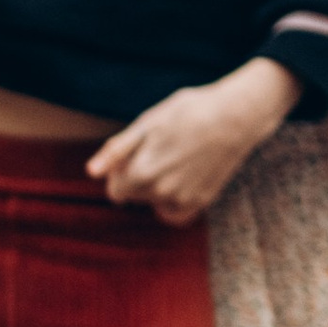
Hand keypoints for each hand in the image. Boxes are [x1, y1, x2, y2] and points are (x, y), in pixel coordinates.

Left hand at [87, 58, 298, 226]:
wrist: (235, 117)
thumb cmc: (188, 112)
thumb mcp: (147, 124)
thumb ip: (116, 151)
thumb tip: (91, 173)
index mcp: (141, 174)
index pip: (116, 191)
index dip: (122, 171)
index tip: (137, 153)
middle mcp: (160, 194)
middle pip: (136, 195)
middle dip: (140, 176)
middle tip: (162, 148)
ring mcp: (182, 201)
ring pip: (155, 202)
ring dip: (158, 187)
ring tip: (177, 158)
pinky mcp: (201, 202)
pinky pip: (175, 214)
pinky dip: (173, 202)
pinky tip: (182, 179)